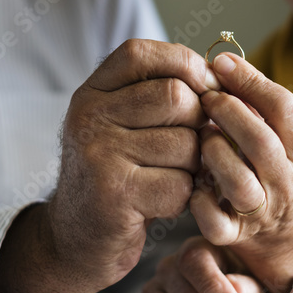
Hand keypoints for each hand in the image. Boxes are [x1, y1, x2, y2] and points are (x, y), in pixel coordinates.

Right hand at [0, 40, 216, 292]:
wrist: (73, 240)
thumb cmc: (116, 175)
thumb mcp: (121, 124)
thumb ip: (156, 94)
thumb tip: (219, 76)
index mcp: (91, 92)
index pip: (141, 53)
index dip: (183, 65)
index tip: (202, 91)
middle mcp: (88, 117)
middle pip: (176, 97)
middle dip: (197, 124)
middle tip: (190, 148)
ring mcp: (98, 154)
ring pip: (186, 144)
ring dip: (193, 167)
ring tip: (172, 177)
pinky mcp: (114, 194)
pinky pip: (181, 185)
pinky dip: (184, 198)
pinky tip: (162, 203)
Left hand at [192, 53, 292, 292]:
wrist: (282, 237)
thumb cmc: (267, 169)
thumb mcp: (274, 135)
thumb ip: (254, 103)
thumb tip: (221, 62)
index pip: (285, 109)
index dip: (251, 82)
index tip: (220, 63)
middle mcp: (289, 184)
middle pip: (262, 143)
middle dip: (229, 113)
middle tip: (205, 97)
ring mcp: (262, 212)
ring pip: (239, 182)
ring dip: (215, 154)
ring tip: (201, 137)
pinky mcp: (235, 235)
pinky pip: (215, 221)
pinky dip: (198, 200)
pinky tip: (192, 181)